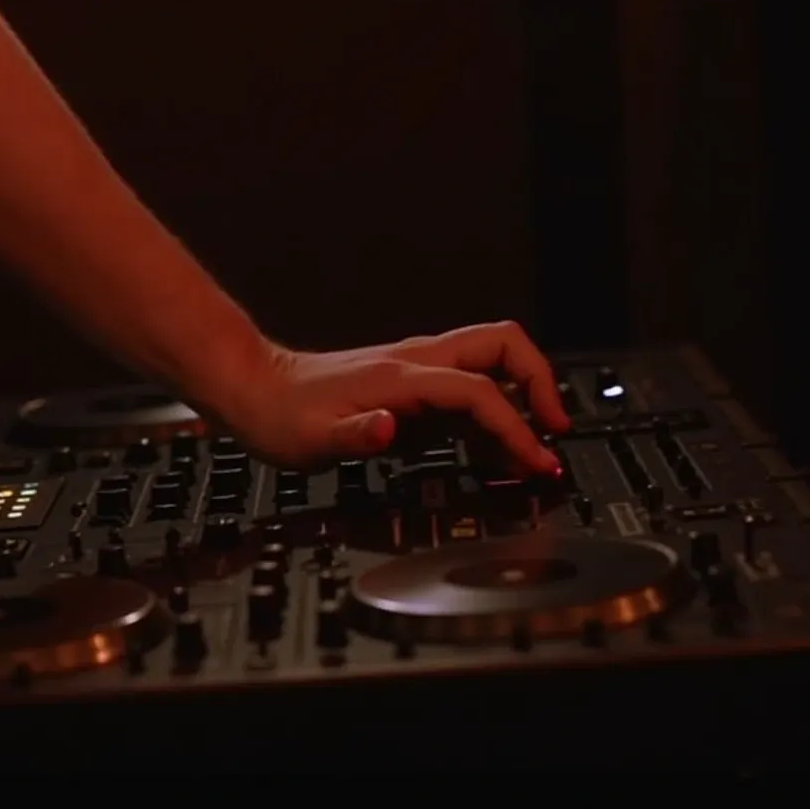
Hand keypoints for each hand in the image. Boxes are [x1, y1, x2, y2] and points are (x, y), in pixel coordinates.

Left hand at [220, 322, 571, 474]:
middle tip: (555, 430)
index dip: (515, 427)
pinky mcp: (412, 387)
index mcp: (401, 377)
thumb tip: (387, 429)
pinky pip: (470, 388)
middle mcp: (417, 364)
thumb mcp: (312, 438)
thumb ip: (354, 435)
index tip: (536, 461)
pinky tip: (495, 450)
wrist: (255, 389)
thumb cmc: (281, 415)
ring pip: (492, 363)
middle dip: (540, 383)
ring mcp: (417, 371)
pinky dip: (495, 413)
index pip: (480, 392)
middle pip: (503, 347)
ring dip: (523, 396)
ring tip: (535, 448)